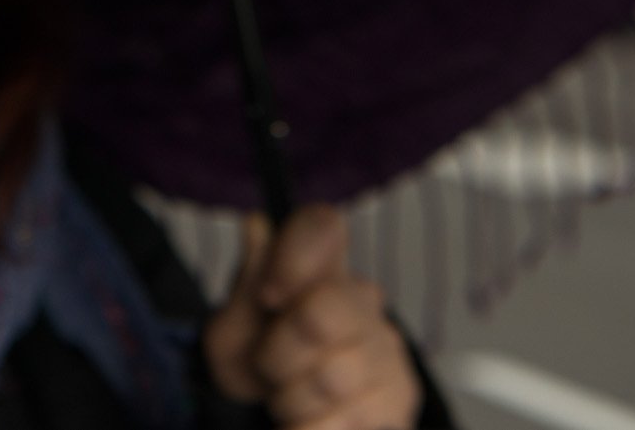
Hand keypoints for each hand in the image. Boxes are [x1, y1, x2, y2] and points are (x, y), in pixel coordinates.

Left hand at [202, 206, 419, 429]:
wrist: (286, 419)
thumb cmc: (260, 365)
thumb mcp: (232, 332)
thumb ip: (245, 287)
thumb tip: (257, 224)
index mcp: (318, 266)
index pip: (322, 225)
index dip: (292, 258)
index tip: (268, 297)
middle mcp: (361, 297)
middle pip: (321, 314)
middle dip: (278, 353)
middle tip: (267, 366)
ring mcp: (387, 346)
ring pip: (333, 376)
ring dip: (291, 398)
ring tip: (288, 395)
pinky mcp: (401, 395)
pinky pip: (351, 417)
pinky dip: (312, 427)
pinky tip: (308, 420)